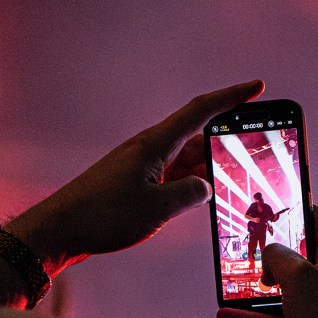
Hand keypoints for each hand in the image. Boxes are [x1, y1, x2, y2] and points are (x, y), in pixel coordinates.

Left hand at [8, 80, 264, 275]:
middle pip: (198, 138)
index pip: (202, 111)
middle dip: (227, 145)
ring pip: (186, 160)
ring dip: (208, 170)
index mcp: (156, 144)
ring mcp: (141, 166)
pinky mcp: (133, 184)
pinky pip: (172, 176)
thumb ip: (190, 194)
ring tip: (233, 185)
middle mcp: (149, 149)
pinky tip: (201, 199)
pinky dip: (190, 184)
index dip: (232, 97)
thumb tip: (204, 186)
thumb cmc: (104, 216)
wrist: (60, 230)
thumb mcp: (158, 208)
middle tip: (255, 155)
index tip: (257, 88)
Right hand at [217, 207, 317, 317]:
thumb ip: (277, 255)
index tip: (270, 210)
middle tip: (246, 248)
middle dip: (270, 254)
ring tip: (232, 284)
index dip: (294, 212)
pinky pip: (282, 316)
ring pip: (287, 288)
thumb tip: (269, 256)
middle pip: (300, 255)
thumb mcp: (297, 276)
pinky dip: (258, 316)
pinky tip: (228, 317)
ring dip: (259, 288)